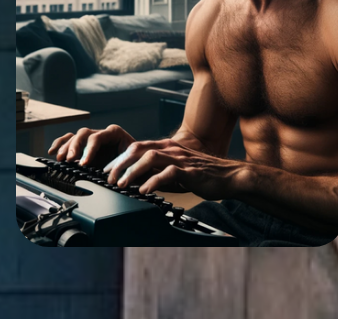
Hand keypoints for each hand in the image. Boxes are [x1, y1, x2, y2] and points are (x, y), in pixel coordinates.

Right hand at [49, 124, 135, 166]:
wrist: (136, 162)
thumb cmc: (135, 161)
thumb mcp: (132, 161)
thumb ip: (122, 164)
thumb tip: (113, 174)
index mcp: (115, 133)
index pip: (98, 137)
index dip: (89, 150)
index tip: (83, 163)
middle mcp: (102, 133)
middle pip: (84, 134)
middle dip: (75, 147)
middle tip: (69, 160)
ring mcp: (91, 138)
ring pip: (75, 136)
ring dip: (65, 147)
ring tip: (60, 159)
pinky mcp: (84, 145)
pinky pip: (69, 139)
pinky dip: (60, 144)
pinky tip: (52, 152)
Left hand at [105, 138, 249, 196]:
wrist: (231, 177)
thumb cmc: (204, 175)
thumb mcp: (176, 170)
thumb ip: (158, 171)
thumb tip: (136, 180)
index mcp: (168, 147)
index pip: (136, 147)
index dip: (119, 158)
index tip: (106, 171)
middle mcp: (173, 150)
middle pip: (139, 149)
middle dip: (120, 163)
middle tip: (109, 178)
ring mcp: (182, 159)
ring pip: (150, 157)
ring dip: (132, 171)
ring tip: (123, 184)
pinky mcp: (191, 172)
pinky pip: (168, 173)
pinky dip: (153, 181)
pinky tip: (145, 190)